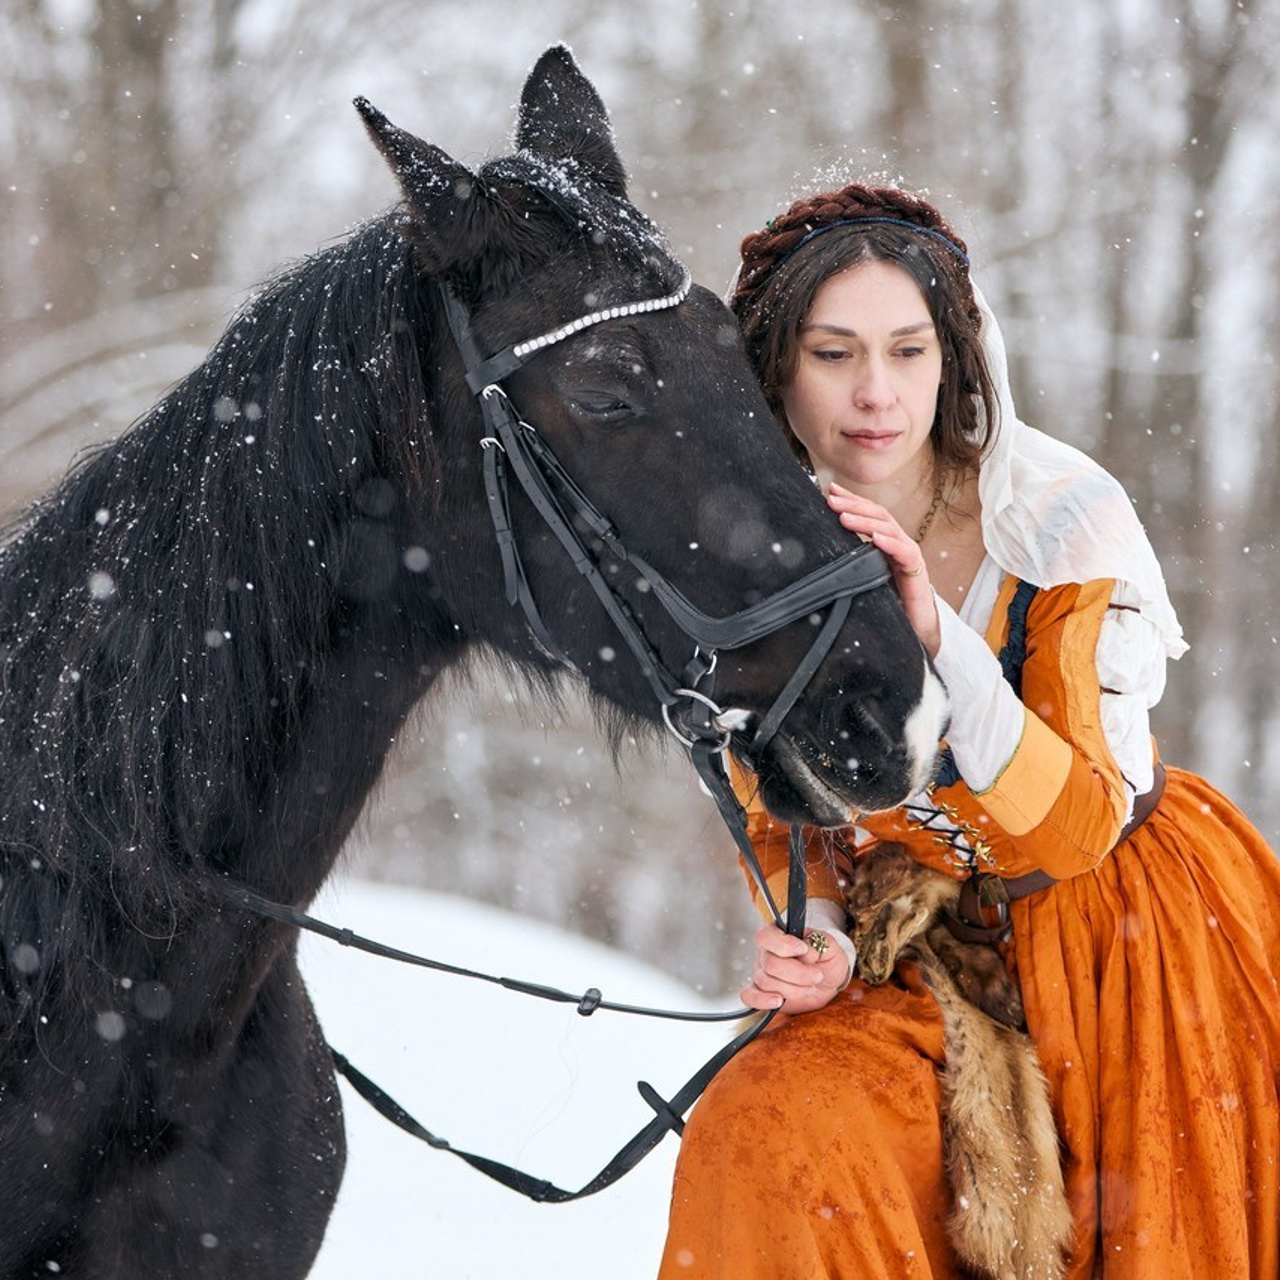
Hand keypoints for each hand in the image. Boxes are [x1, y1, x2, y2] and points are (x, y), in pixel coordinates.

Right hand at [741, 923, 850, 1013]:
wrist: (828, 982)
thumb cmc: (826, 960)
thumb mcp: (829, 946)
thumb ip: (816, 944)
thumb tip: (804, 953)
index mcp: (778, 934)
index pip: (766, 936)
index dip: (783, 945)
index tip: (803, 949)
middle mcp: (766, 953)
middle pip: (770, 964)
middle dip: (797, 973)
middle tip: (817, 975)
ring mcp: (762, 973)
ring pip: (766, 982)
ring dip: (793, 989)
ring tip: (810, 987)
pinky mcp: (762, 993)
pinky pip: (750, 996)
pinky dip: (762, 1000)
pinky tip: (778, 1001)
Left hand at [826, 483, 940, 655]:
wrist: (916, 627)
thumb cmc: (889, 602)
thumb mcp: (863, 578)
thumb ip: (849, 564)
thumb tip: (819, 554)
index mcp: (885, 542)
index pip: (868, 514)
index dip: (851, 500)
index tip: (829, 491)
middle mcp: (898, 543)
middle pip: (878, 516)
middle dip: (854, 505)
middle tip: (831, 500)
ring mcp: (908, 555)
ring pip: (888, 530)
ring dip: (865, 521)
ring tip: (844, 517)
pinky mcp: (917, 571)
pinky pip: (904, 552)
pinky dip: (889, 543)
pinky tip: (875, 538)